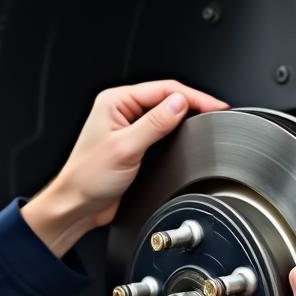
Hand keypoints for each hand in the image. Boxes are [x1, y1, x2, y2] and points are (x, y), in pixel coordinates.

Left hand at [21, 80, 227, 256]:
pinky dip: (177, 132)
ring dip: (186, 118)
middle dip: (193, 104)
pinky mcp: (134, 144)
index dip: (193, 96)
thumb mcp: (126, 148)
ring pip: (166, 114)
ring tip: (208, 120)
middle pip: (166, 98)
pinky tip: (188, 136)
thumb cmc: (88, 178)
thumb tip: (180, 103)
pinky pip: (161, 131)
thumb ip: (154, 124)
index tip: (215, 106)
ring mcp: (128, 127)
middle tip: (218, 113)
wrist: (78, 205)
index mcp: (115, 101)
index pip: (163, 89)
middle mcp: (121, 110)